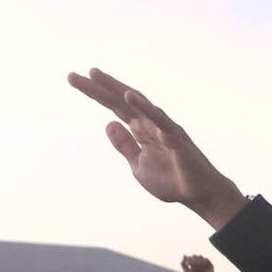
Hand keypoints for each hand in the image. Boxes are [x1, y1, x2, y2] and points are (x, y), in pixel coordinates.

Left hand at [68, 69, 246, 226]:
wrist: (199, 195)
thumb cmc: (173, 181)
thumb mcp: (138, 165)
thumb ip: (124, 145)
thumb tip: (108, 123)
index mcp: (140, 130)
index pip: (113, 107)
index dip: (94, 94)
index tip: (74, 80)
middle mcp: (150, 123)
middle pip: (119, 101)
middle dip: (97, 88)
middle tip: (72, 76)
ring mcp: (162, 127)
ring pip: (137, 103)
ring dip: (115, 89)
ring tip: (95, 75)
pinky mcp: (175, 136)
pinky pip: (158, 119)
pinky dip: (144, 107)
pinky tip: (128, 96)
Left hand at [181, 254, 214, 271]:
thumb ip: (183, 265)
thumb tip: (183, 255)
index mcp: (192, 265)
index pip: (189, 258)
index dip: (188, 259)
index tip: (187, 263)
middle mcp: (198, 264)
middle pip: (194, 256)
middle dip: (193, 259)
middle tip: (192, 264)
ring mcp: (204, 264)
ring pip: (200, 256)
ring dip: (198, 259)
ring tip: (198, 264)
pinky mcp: (209, 265)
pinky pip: (206, 259)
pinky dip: (204, 260)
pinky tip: (202, 264)